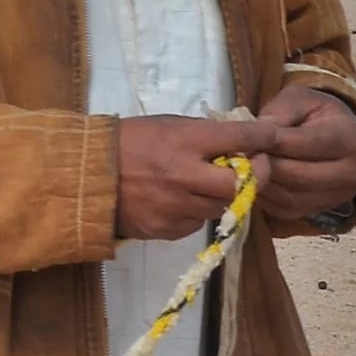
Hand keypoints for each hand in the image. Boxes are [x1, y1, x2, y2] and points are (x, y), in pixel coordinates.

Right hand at [112, 114, 275, 241]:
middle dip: (258, 174)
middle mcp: (184, 176)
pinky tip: (182, 199)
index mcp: (183, 142)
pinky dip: (197, 210)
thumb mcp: (165, 125)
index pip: (239, 139)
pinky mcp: (168, 229)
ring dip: (224, 194)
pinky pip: (197, 222)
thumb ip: (202, 135)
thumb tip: (240, 140)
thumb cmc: (126, 142)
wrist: (83, 177)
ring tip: (211, 182)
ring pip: (222, 205)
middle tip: (257, 167)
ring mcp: (176, 206)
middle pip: (242, 184)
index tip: (272, 137)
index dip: (263, 138)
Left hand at [254, 83, 355, 225]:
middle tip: (237, 152)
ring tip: (243, 164)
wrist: (338, 136)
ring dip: (261, 182)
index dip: (272, 141)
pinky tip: (253, 179)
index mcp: (350, 139)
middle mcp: (352, 172)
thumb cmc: (315, 113)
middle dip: (264, 163)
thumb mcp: (300, 99)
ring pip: (290, 196)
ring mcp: (338, 196)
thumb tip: (257, 131)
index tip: (246, 136)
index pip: (306, 144)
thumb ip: (281, 111)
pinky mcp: (320, 210)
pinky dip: (265, 196)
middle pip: (297, 175)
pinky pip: (286, 209)